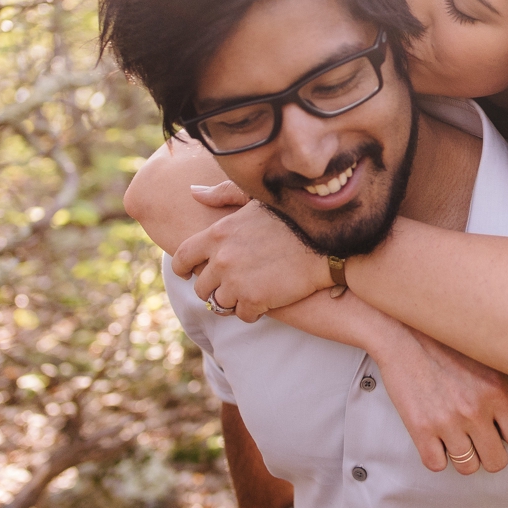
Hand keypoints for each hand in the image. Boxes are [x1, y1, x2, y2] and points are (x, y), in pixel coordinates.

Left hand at [175, 188, 331, 322]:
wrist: (326, 242)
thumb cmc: (292, 216)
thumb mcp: (254, 197)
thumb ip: (222, 194)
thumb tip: (195, 192)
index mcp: (217, 233)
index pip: (182, 257)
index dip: (183, 268)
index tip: (188, 273)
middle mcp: (221, 259)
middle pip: (200, 287)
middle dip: (213, 287)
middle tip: (230, 284)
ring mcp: (236, 282)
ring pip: (219, 304)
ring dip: (233, 300)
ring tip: (249, 292)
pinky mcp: (254, 300)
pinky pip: (243, 315)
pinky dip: (252, 311)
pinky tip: (265, 300)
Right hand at [372, 328, 507, 474]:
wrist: (404, 334)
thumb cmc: (450, 347)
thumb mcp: (490, 366)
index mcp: (497, 392)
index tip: (498, 428)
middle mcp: (474, 409)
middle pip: (497, 461)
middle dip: (490, 453)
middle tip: (478, 438)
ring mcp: (446, 420)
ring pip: (468, 467)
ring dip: (464, 456)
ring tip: (457, 437)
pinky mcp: (419, 427)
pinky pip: (436, 464)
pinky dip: (437, 456)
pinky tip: (436, 438)